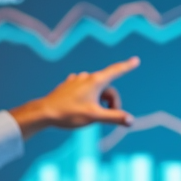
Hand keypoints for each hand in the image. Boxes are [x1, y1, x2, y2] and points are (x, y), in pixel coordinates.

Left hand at [9, 56, 139, 138]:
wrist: (44, 112)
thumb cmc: (69, 114)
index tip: (136, 60)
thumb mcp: (94, 117)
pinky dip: (88, 98)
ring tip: (89, 115)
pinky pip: (84, 90)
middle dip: (111, 103)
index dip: (127, 66)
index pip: (116, 71)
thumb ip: (114, 117)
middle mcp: (86, 77)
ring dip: (98, 102)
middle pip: (107, 89)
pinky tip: (80, 105)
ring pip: (95, 90)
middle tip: (105, 120)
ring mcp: (76, 81)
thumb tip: (131, 120)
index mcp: (95, 81)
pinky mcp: (68, 86)